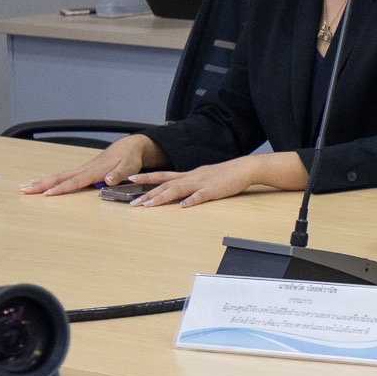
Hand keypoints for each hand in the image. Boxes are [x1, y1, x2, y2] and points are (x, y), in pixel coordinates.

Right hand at [23, 135, 160, 195]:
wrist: (128, 147)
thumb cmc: (129, 159)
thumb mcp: (129, 167)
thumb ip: (119, 174)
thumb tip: (108, 180)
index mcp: (95, 171)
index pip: (75, 181)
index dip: (62, 188)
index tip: (47, 194)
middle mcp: (85, 169)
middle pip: (60, 177)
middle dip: (42, 184)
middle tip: (25, 190)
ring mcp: (82, 169)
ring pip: (59, 175)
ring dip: (42, 181)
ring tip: (25, 187)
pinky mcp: (82, 170)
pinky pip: (63, 175)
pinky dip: (50, 179)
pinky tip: (41, 183)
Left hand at [127, 155, 267, 207]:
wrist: (245, 168)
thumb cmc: (227, 174)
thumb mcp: (205, 177)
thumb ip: (193, 183)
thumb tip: (181, 193)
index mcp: (190, 175)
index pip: (164, 175)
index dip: (147, 177)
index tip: (131, 178)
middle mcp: (192, 177)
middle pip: (166, 184)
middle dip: (148, 193)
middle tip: (133, 203)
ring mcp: (202, 183)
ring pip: (178, 189)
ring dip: (162, 197)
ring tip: (148, 206)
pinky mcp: (214, 190)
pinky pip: (201, 196)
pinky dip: (191, 201)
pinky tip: (183, 206)